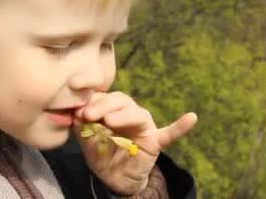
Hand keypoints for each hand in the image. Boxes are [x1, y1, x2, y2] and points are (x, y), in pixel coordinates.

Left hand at [72, 91, 196, 195]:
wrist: (114, 178)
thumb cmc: (101, 153)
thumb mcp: (86, 140)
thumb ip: (82, 126)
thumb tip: (74, 112)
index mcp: (109, 107)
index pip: (101, 95)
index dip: (89, 92)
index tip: (74, 87)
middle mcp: (127, 111)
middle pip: (118, 99)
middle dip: (102, 105)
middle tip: (87, 114)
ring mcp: (143, 125)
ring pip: (136, 112)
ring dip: (122, 114)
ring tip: (108, 120)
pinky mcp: (155, 140)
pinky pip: (169, 133)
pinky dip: (179, 127)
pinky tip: (191, 118)